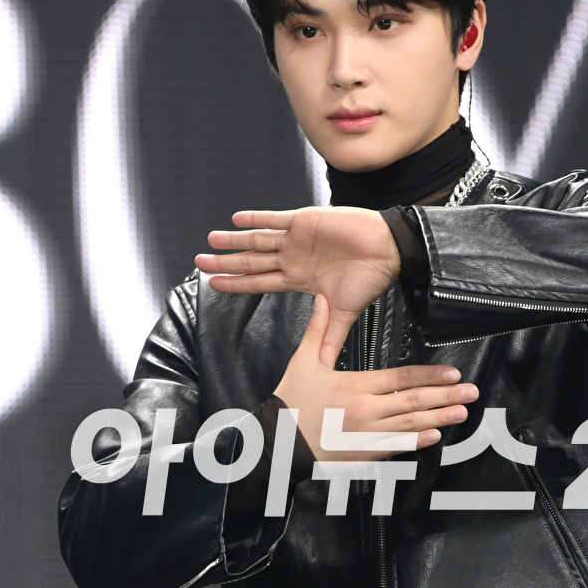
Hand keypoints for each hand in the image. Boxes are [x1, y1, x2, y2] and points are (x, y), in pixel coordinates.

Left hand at [195, 204, 400, 366]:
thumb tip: (323, 368)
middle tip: (199, 261)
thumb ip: (327, 338)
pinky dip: (256, 218)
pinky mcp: (305, 220)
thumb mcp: (342, 315)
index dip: (236, 284)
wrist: (389, 251)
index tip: (213, 283)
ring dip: (233, 239)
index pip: (259, 282)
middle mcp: (293, 258)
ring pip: (257, 239)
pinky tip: (237, 219)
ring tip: (211, 239)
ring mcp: (297, 239)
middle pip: (251, 261)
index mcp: (299, 279)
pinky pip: (275, 218)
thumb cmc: (370, 279)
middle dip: (225, 262)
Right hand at [276, 295, 477, 461]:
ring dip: (439, 418)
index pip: (401, 378)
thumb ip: (319, 331)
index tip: (452, 374)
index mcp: (356, 386)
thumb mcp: (303, 362)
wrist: (278, 443)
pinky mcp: (363, 453)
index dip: (429, 375)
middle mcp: (366, 410)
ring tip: (461, 413)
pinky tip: (434, 437)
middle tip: (471, 393)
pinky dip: (415, 443)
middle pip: (413, 401)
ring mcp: (367, 434)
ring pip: (409, 425)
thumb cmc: (290, 403)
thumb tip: (324, 300)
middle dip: (445, 396)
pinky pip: (395, 448)